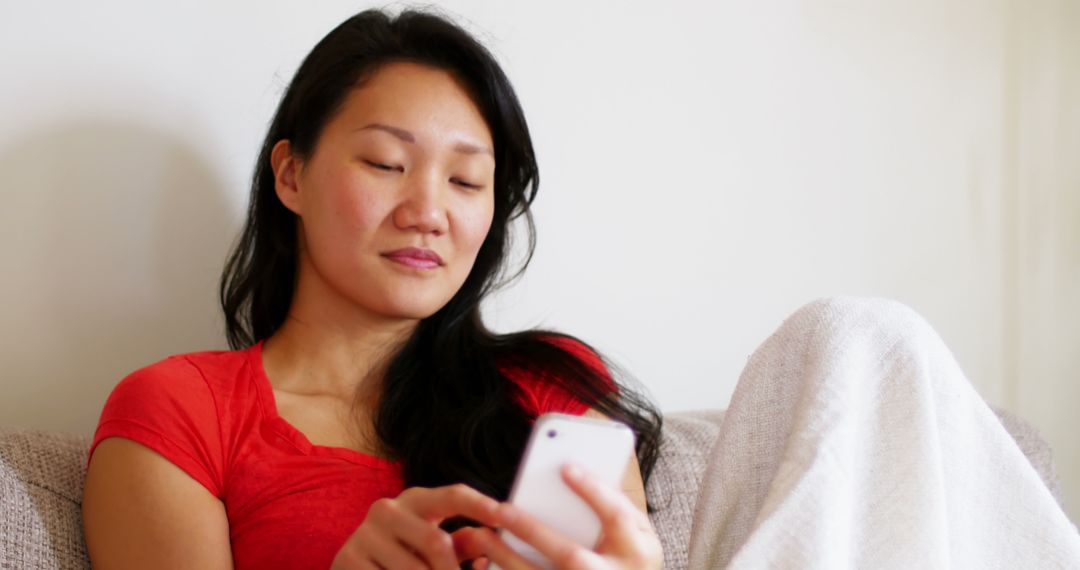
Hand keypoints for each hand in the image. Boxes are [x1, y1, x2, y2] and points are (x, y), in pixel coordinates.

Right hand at [331, 483, 502, 569]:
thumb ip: (462, 544)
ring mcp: (365, 534)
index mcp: (415, 500)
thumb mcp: (432, 547)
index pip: (453, 495)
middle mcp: (387, 509)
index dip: (480, 505)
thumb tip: (491, 544)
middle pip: (436, 541)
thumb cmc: (404, 558)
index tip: (504, 517)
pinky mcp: (347, 559)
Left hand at [462, 465, 662, 569]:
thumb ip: (615, 505)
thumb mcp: (640, 534)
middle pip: (570, 556)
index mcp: (638, 553)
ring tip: (482, 536)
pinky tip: (485, 564)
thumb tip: (574, 471)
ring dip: (508, 558)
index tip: (566, 467)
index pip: (617, 517)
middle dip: (533, 531)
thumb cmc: (631, 561)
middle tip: (501, 508)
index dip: (593, 491)